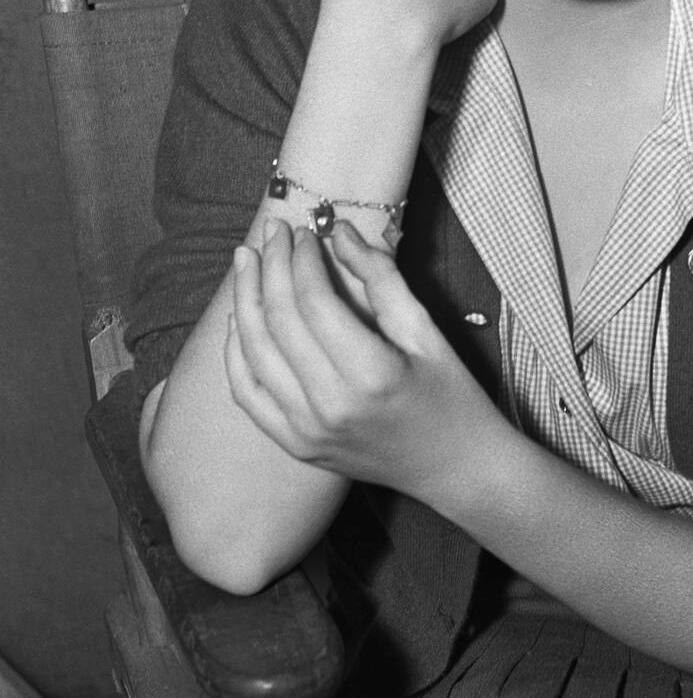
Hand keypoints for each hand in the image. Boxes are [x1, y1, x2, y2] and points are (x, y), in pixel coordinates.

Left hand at [225, 220, 503, 504]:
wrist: (453, 466)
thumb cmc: (450, 392)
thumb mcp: (425, 329)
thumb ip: (381, 277)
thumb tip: (338, 231)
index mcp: (371, 374)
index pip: (315, 302)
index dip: (303, 259)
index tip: (306, 231)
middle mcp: (330, 406)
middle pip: (279, 321)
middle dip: (270, 267)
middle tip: (272, 231)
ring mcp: (306, 431)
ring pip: (253, 353)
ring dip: (245, 300)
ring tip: (246, 260)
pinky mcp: (295, 445)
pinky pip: (248, 394)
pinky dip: (235, 352)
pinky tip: (238, 317)